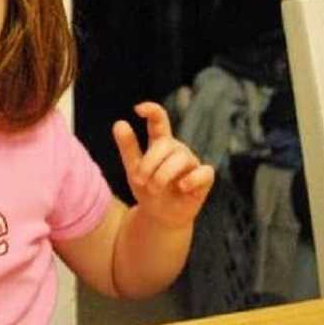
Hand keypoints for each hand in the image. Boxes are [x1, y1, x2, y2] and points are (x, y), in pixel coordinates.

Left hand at [112, 102, 213, 229]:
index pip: (159, 121)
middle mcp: (177, 149)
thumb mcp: (133, 168)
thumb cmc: (147, 188)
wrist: (160, 216)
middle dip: (150, 163)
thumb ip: (128, 147)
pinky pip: (204, 172)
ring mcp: (192, 163)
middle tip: (139, 180)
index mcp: (160, 143)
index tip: (137, 109)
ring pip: (181, 159)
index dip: (152, 111)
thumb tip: (119, 123)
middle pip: (165, 145)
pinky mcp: (204, 177)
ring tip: (153, 188)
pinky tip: (181, 187)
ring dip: (163, 175)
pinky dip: (192, 179)